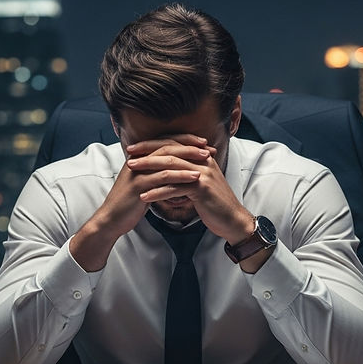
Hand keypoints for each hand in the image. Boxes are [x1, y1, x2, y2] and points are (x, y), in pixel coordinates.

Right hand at [69, 134, 208, 271]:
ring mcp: (138, 171)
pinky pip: (163, 176)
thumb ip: (156, 174)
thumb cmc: (130, 203)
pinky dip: (182, 175)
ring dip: (189, 158)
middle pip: (167, 145)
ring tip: (207, 159)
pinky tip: (196, 177)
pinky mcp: (139, 184)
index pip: (165, 142)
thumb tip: (174, 170)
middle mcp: (138, 160)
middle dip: (190, 145)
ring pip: (167, 159)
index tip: (203, 143)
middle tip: (208, 147)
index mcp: (140, 157)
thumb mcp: (145, 184)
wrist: (111, 220)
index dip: (185, 141)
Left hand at [126, 139, 254, 244]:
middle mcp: (203, 161)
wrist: (232, 219)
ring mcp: (203, 174)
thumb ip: (187, 171)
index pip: (174, 144)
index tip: (135, 148)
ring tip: (131, 174)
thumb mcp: (200, 182)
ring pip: (170, 167)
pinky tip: (144, 197)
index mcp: (201, 156)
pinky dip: (157, 192)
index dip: (153, 145)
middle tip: (129, 156)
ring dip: (148, 169)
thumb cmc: (213, 203)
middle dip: (147, 153)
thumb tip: (167, 166)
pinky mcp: (201, 189)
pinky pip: (174, 188)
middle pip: (170, 151)